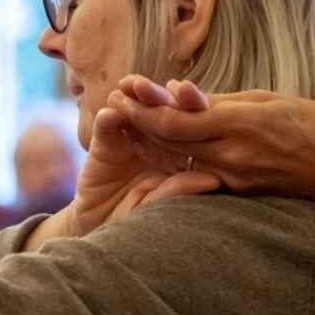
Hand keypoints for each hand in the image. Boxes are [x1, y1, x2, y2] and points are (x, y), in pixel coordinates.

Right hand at [31, 105, 220, 246]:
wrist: (102, 227)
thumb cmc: (141, 221)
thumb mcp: (161, 208)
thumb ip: (180, 191)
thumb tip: (212, 180)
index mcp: (181, 151)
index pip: (189, 124)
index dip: (194, 110)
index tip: (199, 101)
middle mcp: (158, 140)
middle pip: (163, 111)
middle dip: (165, 96)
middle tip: (171, 87)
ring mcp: (131, 139)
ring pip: (136, 111)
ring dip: (137, 98)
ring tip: (137, 86)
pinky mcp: (103, 145)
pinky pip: (107, 127)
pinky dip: (108, 119)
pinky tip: (110, 112)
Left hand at [107, 76, 314, 204]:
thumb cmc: (310, 124)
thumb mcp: (266, 101)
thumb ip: (218, 102)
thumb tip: (178, 94)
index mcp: (239, 126)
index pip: (175, 121)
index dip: (144, 109)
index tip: (121, 93)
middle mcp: (231, 155)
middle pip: (169, 141)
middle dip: (136, 121)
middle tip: (112, 103)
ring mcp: (232, 177)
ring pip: (176, 159)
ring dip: (146, 140)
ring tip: (121, 122)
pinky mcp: (236, 191)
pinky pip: (192, 173)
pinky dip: (169, 159)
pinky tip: (150, 149)